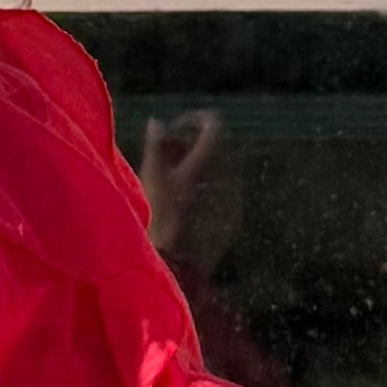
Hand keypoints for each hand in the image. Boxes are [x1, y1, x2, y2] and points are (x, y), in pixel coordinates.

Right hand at [137, 109, 229, 265]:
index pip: (212, 125)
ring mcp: (233, 198)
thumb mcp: (152, 178)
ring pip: (219, 169)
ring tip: (169, 179)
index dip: (192, 121)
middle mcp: (229, 177)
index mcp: (211, 163)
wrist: (179, 265)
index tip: (173, 129)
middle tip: (164, 155)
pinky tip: (182, 201)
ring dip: (196, 165)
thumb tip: (156, 122)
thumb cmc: (161, 220)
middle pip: (215, 147)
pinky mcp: (232, 217)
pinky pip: (221, 191)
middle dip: (190, 144)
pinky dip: (204, 186)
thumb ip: (156, 145)